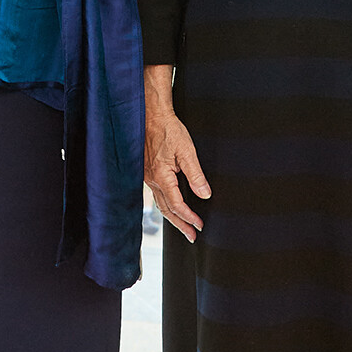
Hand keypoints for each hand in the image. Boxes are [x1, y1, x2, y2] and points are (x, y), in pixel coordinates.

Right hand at [144, 105, 210, 242]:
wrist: (151, 115)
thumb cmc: (168, 130)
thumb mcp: (186, 151)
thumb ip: (195, 174)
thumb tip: (204, 194)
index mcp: (161, 177)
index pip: (177, 205)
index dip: (189, 217)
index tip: (199, 225)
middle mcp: (151, 180)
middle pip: (166, 210)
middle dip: (180, 224)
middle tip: (191, 236)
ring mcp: (147, 176)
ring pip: (160, 203)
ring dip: (172, 217)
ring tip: (182, 226)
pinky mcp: (147, 171)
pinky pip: (156, 194)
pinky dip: (165, 205)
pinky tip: (170, 205)